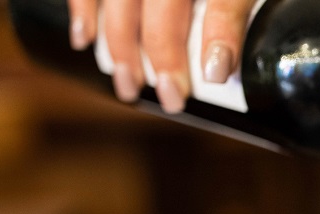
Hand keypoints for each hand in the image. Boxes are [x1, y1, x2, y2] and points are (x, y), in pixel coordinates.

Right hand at [67, 0, 257, 111]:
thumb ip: (236, 5)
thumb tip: (228, 59)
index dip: (220, 34)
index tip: (214, 75)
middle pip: (165, 2)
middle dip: (164, 55)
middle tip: (171, 99)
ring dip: (121, 45)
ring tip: (128, 86)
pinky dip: (83, 7)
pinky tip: (84, 38)